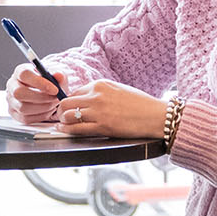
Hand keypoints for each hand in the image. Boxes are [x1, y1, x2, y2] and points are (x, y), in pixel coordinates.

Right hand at [6, 62, 67, 123]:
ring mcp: (12, 100)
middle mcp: (12, 85)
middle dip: (41, 98)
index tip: (55, 89)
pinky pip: (26, 118)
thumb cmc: (49, 83)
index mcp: (20, 71)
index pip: (24, 74)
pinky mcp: (15, 114)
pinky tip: (48, 110)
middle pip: (19, 93)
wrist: (47, 94)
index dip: (39, 82)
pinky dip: (40, 116)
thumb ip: (59, 75)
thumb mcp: (56, 76)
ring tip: (54, 103)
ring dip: (43, 107)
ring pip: (23, 108)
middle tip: (56, 98)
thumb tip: (59, 75)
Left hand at [52, 80, 167, 137]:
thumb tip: (86, 99)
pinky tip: (64, 131)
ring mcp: (98, 111)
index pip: (75, 91)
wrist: (155, 115)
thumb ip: (101, 93)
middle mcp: (96, 96)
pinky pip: (76, 128)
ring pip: (67, 115)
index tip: (68, 107)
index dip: (70, 101)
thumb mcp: (118, 90)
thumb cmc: (140, 104)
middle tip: (61, 117)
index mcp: (101, 84)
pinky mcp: (102, 126)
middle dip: (61, 110)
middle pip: (66, 102)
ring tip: (63, 125)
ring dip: (63, 121)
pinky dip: (67, 130)